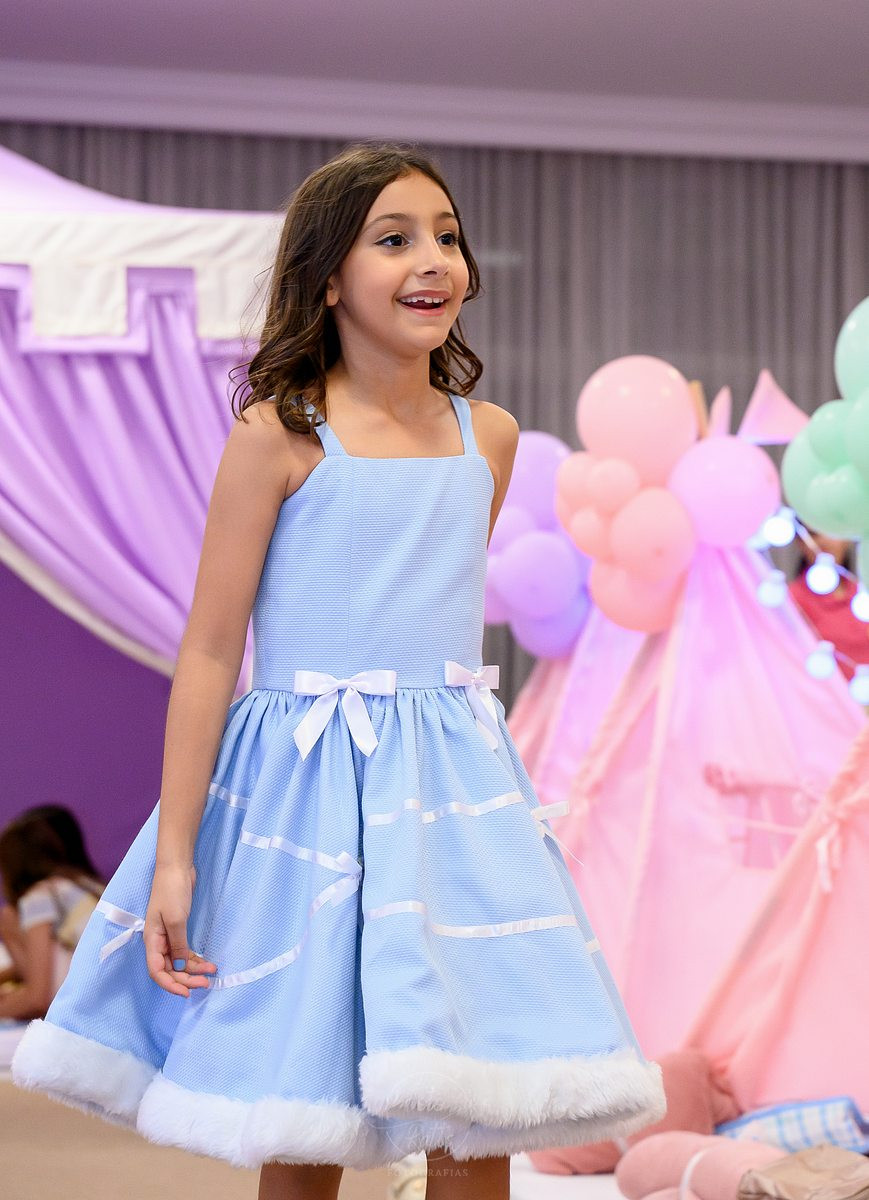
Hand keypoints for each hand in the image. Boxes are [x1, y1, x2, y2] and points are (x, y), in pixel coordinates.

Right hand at [144, 863, 216, 996]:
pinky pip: (185, 950)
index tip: (186, 992)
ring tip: (211, 973)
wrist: (177, 867)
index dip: (170, 984)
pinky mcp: (179, 928)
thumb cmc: (172, 891)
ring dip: (193, 969)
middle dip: (186, 978)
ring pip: (178, 961)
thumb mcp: (176, 919)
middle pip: (169, 969)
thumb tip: (179, 966)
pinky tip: (208, 963)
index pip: (156, 971)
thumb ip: (177, 944)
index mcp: (151, 940)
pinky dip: (195, 958)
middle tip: (205, 984)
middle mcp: (158, 941)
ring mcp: (168, 935)